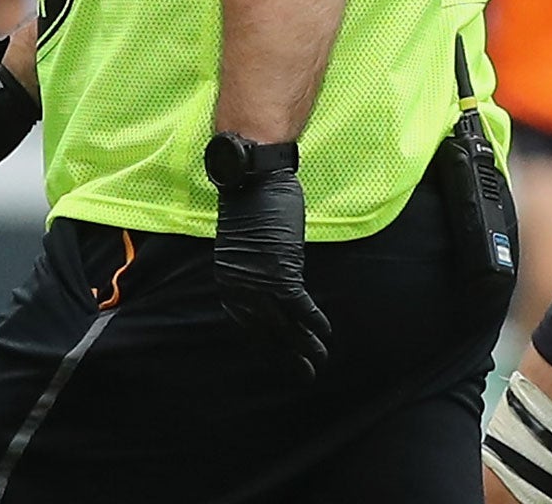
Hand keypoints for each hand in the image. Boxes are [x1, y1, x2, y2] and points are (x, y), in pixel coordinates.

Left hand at [214, 170, 332, 379]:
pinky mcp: (281, 272)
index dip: (265, 344)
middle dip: (284, 355)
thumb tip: (270, 278)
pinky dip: (312, 323)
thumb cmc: (252, 199)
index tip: (280, 357)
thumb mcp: (246, 241)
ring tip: (317, 364)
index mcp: (228, 279)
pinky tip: (323, 336)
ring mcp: (260, 281)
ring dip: (303, 347)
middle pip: (265, 330)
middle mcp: (240, 286)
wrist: (253, 176)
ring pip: (283, 324)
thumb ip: (255, 266)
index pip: (246, 324)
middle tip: (302, 374)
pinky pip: (298, 306)